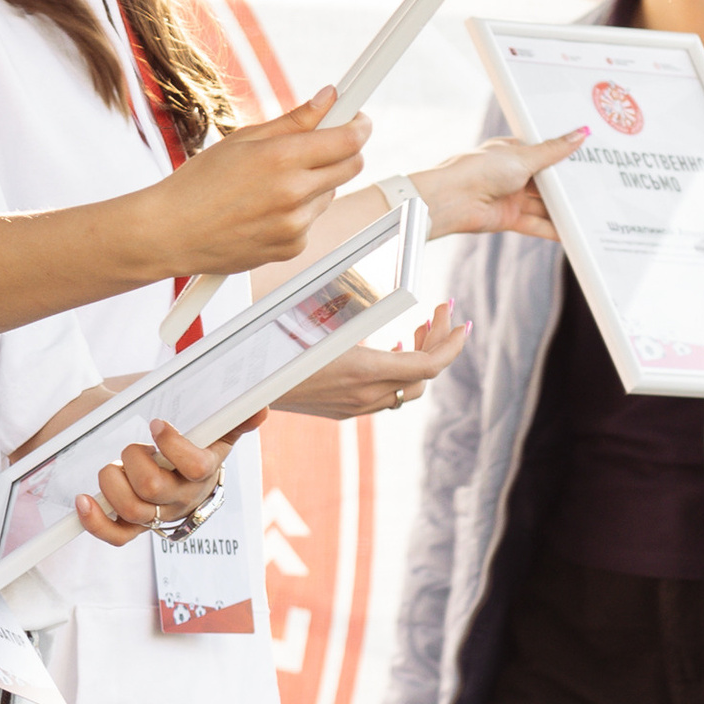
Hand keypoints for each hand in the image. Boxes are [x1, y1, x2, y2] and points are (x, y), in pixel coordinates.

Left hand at [77, 419, 227, 546]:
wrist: (167, 460)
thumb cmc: (188, 438)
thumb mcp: (211, 425)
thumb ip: (234, 418)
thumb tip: (261, 409)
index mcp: (206, 469)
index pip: (197, 466)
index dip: (174, 447)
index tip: (156, 424)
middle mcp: (185, 496)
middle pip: (154, 487)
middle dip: (133, 459)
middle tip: (131, 447)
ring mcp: (160, 514)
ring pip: (133, 509)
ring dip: (112, 481)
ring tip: (111, 466)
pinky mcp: (136, 526)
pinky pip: (117, 536)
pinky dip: (96, 521)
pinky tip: (84, 501)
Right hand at [160, 91, 372, 275]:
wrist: (171, 233)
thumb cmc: (198, 184)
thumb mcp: (243, 140)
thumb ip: (293, 120)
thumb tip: (327, 98)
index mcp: (281, 159)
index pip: (348, 139)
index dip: (359, 125)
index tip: (358, 119)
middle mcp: (294, 194)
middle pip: (352, 166)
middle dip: (345, 150)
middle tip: (322, 142)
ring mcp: (295, 225)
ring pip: (330, 194)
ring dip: (315, 182)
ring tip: (273, 182)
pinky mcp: (292, 248)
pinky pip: (311, 221)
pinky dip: (298, 211)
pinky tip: (265, 208)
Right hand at [281, 306, 469, 422]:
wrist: (242, 389)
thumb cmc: (275, 346)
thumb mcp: (320, 319)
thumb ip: (358, 313)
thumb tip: (386, 291)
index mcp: (362, 370)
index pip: (428, 366)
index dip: (452, 344)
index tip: (461, 321)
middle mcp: (363, 395)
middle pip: (423, 378)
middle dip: (439, 344)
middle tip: (439, 315)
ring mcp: (353, 408)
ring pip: (407, 390)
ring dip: (419, 360)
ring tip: (417, 330)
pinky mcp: (342, 412)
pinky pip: (385, 396)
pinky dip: (398, 373)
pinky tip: (390, 351)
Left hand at [412, 135, 582, 242]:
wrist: (452, 200)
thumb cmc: (479, 169)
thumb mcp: (523, 156)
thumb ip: (554, 151)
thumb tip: (580, 134)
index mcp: (513, 151)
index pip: (546, 152)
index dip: (567, 156)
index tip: (592, 158)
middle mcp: (513, 173)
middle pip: (547, 181)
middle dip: (568, 185)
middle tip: (599, 185)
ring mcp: (511, 197)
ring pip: (544, 204)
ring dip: (563, 209)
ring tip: (592, 210)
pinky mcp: (509, 218)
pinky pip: (536, 224)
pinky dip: (553, 228)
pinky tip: (572, 232)